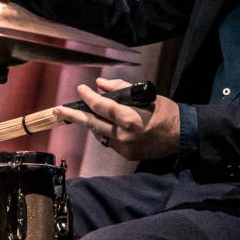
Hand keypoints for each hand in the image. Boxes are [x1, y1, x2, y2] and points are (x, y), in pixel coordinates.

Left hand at [52, 77, 180, 159]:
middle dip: (73, 115)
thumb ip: (119, 88)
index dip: (88, 96)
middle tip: (58, 109)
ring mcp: (124, 147)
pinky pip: (108, 140)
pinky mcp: (126, 154)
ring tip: (81, 113)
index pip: (100, 106)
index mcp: (129, 118)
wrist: (181, 136)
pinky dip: (104, 130)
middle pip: (91, 123)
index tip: (81, 88)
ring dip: (90, 122)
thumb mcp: (144, 94)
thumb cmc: (164, 111)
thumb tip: (99, 84)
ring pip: (99, 133)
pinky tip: (103, 123)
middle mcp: (124, 135)